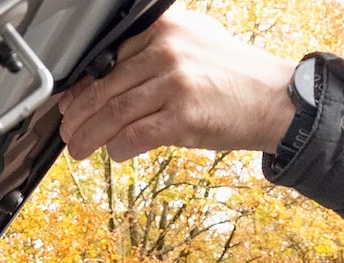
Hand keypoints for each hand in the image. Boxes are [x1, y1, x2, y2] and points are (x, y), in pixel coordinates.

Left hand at [58, 9, 296, 162]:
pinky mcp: (183, 117)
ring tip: (79, 148)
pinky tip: (114, 154)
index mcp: (165, 28)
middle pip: (106, 85)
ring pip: (115, 112)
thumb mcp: (195, 42)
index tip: (71, 101)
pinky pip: (136, 135)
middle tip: (68, 129)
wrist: (275, 98)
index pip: (109, 56)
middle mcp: (167, 51)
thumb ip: (156, 47)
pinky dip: (119, 148)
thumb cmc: (235, 75)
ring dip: (91, 135)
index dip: (83, 83)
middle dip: (80, 113)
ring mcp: (175, 84)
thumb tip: (111, 71)